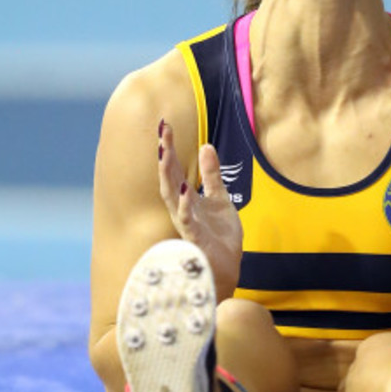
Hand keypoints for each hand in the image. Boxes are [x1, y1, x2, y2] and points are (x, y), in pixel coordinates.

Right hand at [158, 120, 242, 299]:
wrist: (227, 266)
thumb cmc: (219, 235)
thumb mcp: (220, 198)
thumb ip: (212, 174)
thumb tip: (206, 146)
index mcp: (186, 197)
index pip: (173, 168)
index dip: (168, 147)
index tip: (165, 125)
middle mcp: (181, 207)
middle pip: (167, 177)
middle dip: (164, 154)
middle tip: (162, 131)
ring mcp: (186, 222)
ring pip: (171, 196)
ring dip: (167, 174)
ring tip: (164, 153)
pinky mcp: (195, 236)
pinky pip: (186, 219)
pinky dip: (183, 204)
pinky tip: (184, 189)